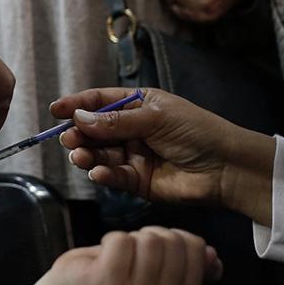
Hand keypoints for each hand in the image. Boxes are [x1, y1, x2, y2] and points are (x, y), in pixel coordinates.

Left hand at [0, 228, 221, 284]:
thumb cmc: (115, 273)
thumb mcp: (157, 268)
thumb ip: (187, 265)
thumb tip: (215, 259)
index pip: (195, 246)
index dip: (170, 237)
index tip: (150, 252)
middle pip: (170, 240)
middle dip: (148, 236)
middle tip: (129, 254)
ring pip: (147, 239)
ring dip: (128, 239)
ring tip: (115, 258)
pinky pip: (121, 241)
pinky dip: (109, 240)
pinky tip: (102, 258)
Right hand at [53, 88, 275, 223]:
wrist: (227, 169)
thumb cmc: (198, 132)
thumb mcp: (156, 118)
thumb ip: (116, 121)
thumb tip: (78, 116)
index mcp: (138, 105)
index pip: (100, 102)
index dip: (77, 105)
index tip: (56, 110)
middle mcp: (132, 130)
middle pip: (95, 130)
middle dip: (79, 134)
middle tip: (69, 140)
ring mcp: (133, 156)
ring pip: (100, 154)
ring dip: (87, 155)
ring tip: (81, 157)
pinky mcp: (137, 182)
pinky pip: (113, 176)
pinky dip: (104, 175)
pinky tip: (101, 173)